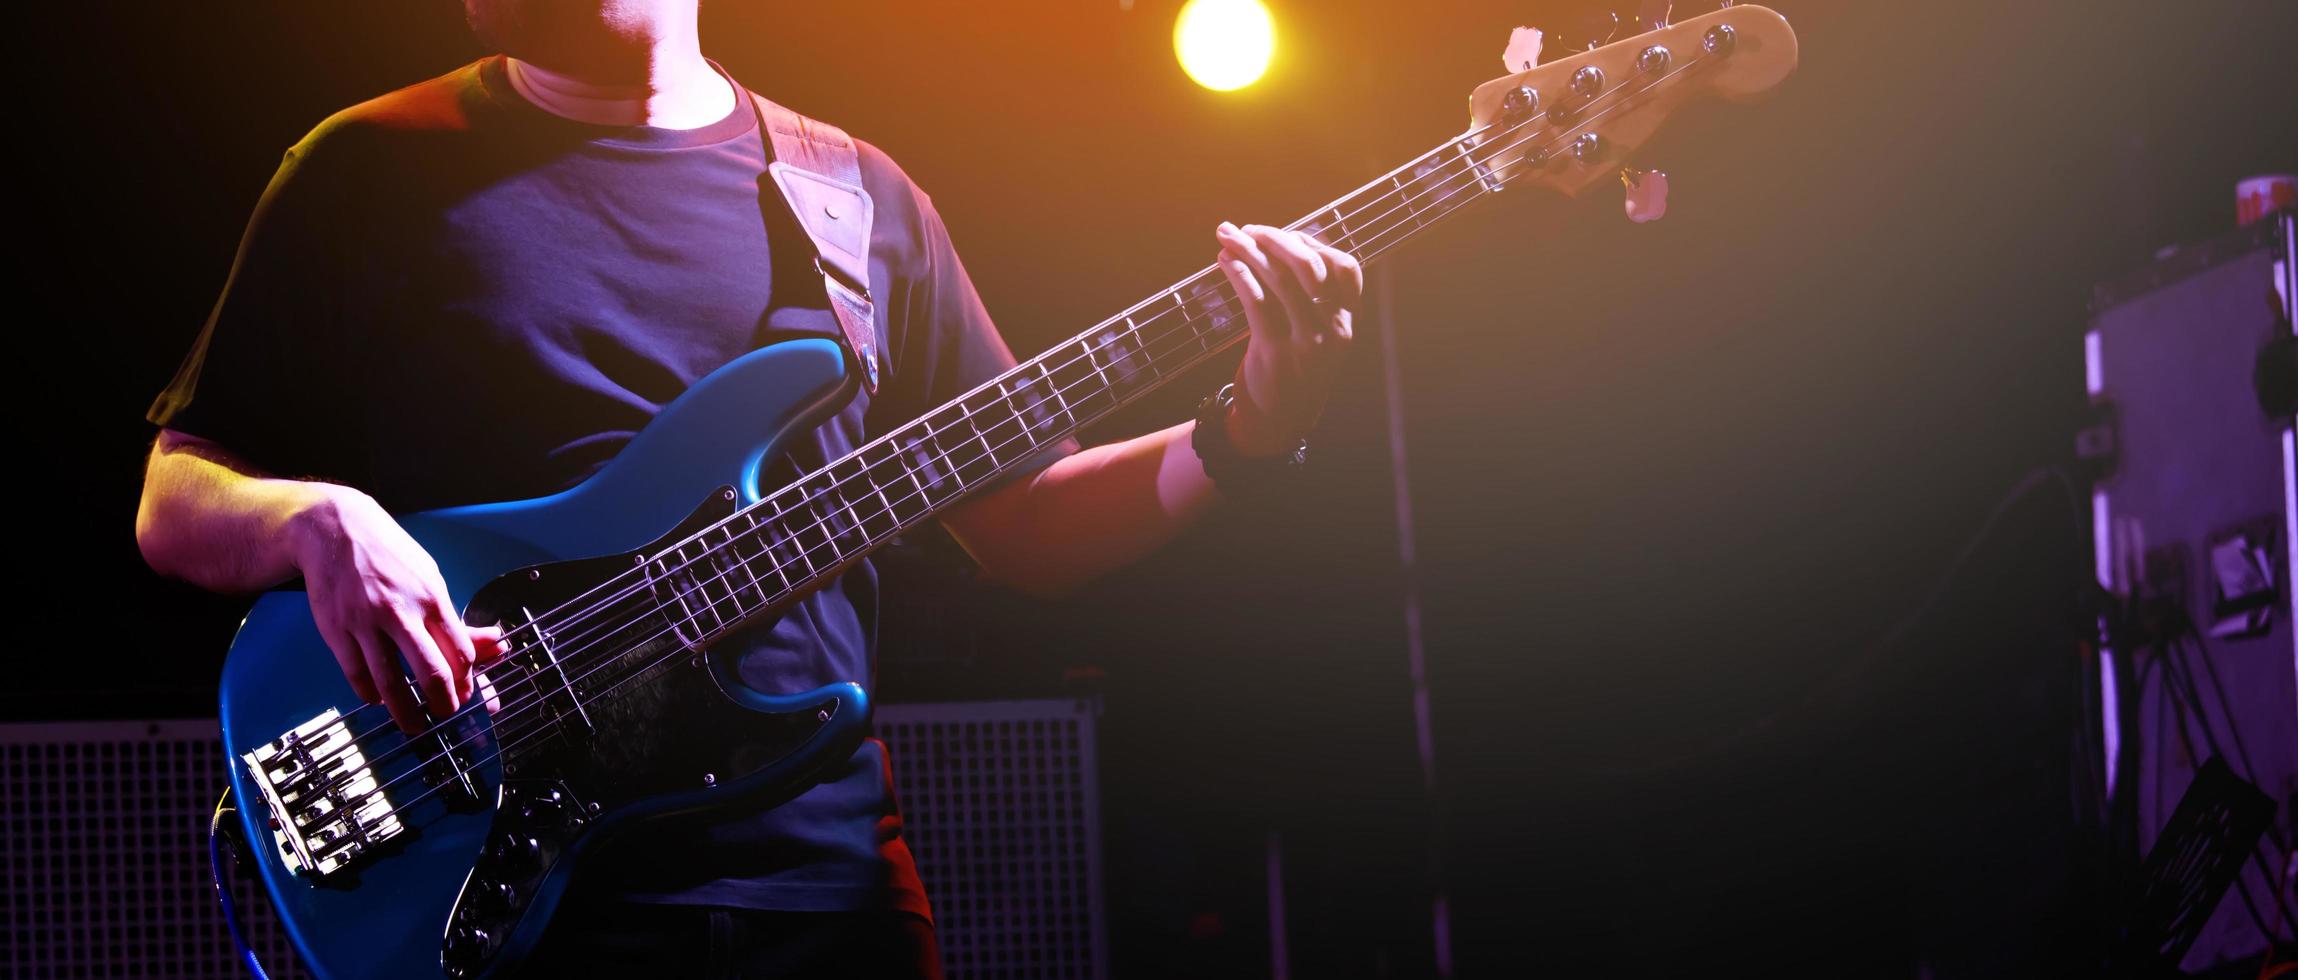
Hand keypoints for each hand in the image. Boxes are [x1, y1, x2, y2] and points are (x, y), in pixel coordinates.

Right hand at [287, 484, 502, 733]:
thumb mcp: (430, 576)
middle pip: (430, 670)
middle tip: (446, 714)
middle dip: (443, 702)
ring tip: (414, 724)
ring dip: (405, 710)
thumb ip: (454, 617)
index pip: (458, 651)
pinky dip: (369, 693)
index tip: (467, 692)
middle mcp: (399, 611)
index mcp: (430, 597)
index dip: (467, 679)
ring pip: (389, 681)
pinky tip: (378, 699)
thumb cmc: (388, 553)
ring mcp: (365, 623)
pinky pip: (356, 674)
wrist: (335, 528)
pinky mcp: (336, 630)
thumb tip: (492, 644)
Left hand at [1212, 222, 1362, 454]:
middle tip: (1246, 228)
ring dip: (1249, 251)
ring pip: (1280, 280)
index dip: (1313, 244)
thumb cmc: (1293, 369)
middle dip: (1276, 239)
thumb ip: (1309, 297)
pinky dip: (1238, 274)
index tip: (1281, 235)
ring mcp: (1307, 343)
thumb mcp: (1315, 335)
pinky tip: (1224, 262)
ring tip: (1227, 237)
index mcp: (1348, 322)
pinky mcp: (1276, 352)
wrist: (1279, 423)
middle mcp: (1334, 330)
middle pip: (1310, 267)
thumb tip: (1278, 243)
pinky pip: (1256, 301)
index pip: (1345, 267)